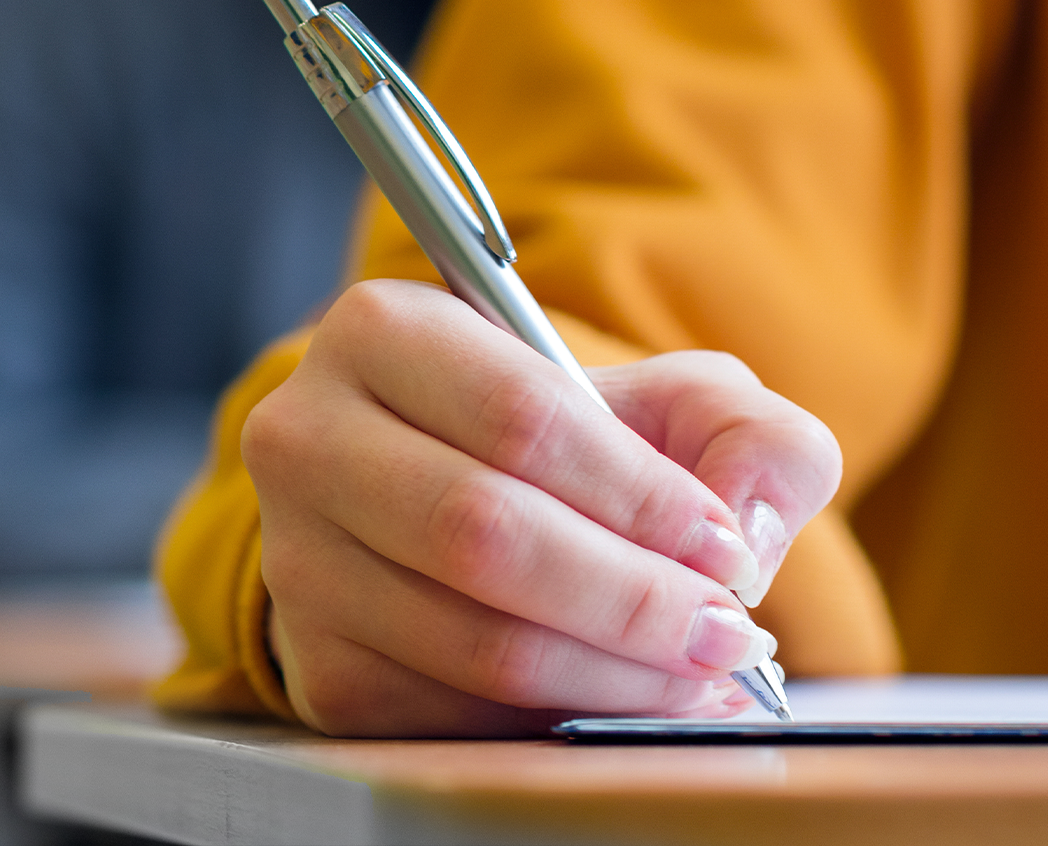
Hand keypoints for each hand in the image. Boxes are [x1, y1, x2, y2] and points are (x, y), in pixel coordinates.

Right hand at [244, 280, 840, 735]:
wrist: (475, 510)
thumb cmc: (579, 447)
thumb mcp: (679, 403)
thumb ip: (750, 435)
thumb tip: (744, 524)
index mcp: (382, 331)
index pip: (521, 418)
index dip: (638, 495)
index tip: (724, 547)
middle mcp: (308, 438)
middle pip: (484, 535)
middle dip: (632, 598)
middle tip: (729, 632)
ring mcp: (297, 561)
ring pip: (474, 640)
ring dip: (613, 672)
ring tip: (702, 671)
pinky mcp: (319, 667)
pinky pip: (454, 713)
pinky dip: (563, 717)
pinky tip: (632, 694)